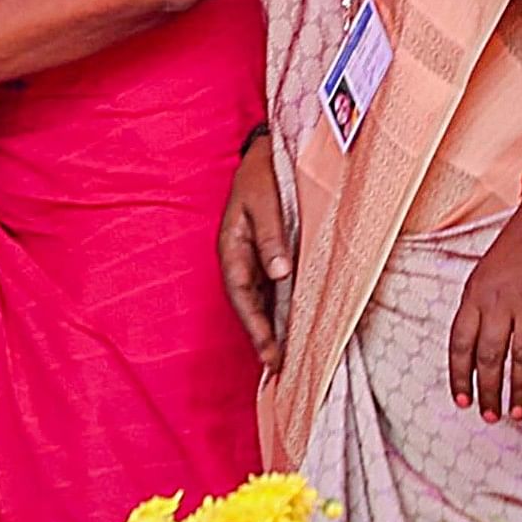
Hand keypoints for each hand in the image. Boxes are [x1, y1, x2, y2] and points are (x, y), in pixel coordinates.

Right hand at [216, 137, 290, 375]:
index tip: (271, 354)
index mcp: (231, 246)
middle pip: (247, 304)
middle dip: (260, 336)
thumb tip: (279, 274)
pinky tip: (290, 324)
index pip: (241, 295)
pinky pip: (270, 287)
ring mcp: (251, 256)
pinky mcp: (266, 253)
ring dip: (269, 326)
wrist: (265, 153)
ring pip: (259, 299)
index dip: (255, 326)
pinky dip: (278, 309)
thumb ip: (272, 237)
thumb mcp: (265, 202)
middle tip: (279, 369)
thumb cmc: (264, 176)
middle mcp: (239, 257)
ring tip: (284, 357)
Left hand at [449, 181, 521, 421]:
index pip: (459, 344)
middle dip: (488, 391)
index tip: (461, 399)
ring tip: (515, 413)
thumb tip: (471, 347)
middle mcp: (499, 303)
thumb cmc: (514, 248)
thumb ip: (477, 310)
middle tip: (489, 415)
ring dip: (517, 389)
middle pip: (488, 357)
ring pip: (521, 358)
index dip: (459, 376)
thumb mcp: (481, 276)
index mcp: (473, 296)